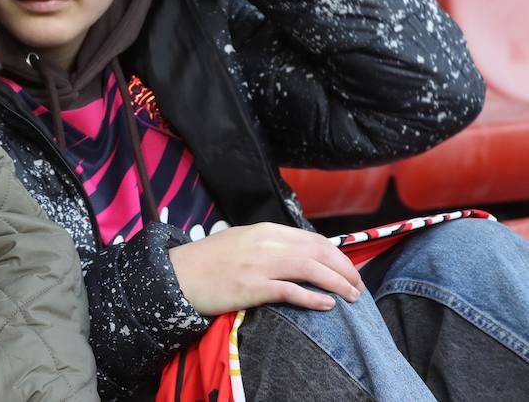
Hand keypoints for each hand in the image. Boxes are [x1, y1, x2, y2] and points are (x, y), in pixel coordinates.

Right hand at [168, 222, 363, 315]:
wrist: (176, 275)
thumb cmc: (208, 261)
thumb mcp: (240, 241)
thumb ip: (268, 244)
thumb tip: (300, 254)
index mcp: (263, 230)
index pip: (313, 239)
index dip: (337, 255)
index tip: (349, 269)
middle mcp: (264, 243)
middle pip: (317, 252)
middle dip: (344, 269)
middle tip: (358, 285)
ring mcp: (258, 265)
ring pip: (310, 269)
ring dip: (337, 283)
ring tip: (352, 297)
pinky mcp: (251, 288)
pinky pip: (291, 291)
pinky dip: (313, 298)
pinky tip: (327, 305)